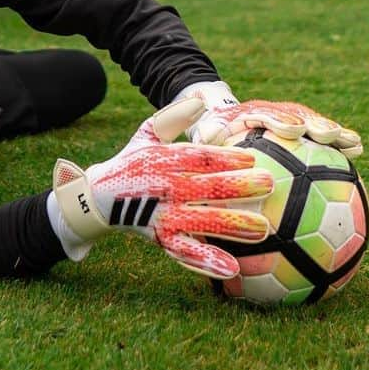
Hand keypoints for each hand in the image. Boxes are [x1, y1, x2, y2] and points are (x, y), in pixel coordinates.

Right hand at [50, 99, 273, 278]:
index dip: (225, 157)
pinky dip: (207, 262)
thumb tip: (200, 100)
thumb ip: (174, 117)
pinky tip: (232, 270)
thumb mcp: (147, 133)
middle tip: (269, 184)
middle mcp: (165, 188)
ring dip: (232, 226)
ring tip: (262, 230)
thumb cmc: (134, 160)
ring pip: (201, 223)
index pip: (199, 158)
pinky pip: (186, 253)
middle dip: (239, 187)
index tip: (252, 156)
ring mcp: (164, 216)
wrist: (99, 197)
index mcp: (165, 160)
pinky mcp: (161, 239)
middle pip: (206, 189)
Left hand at [185, 94, 362, 159]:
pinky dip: (340, 140)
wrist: (223, 116)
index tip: (295, 130)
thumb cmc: (214, 132)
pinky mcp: (303, 128)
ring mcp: (292, 119)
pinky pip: (323, 134)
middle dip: (314, 124)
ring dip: (333, 132)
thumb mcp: (206, 132)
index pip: (266, 114)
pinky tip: (358, 149)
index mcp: (251, 113)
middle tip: (329, 134)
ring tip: (353, 143)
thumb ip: (208, 136)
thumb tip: (205, 137)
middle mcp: (275, 113)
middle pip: (297, 116)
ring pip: (314, 123)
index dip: (281, 122)